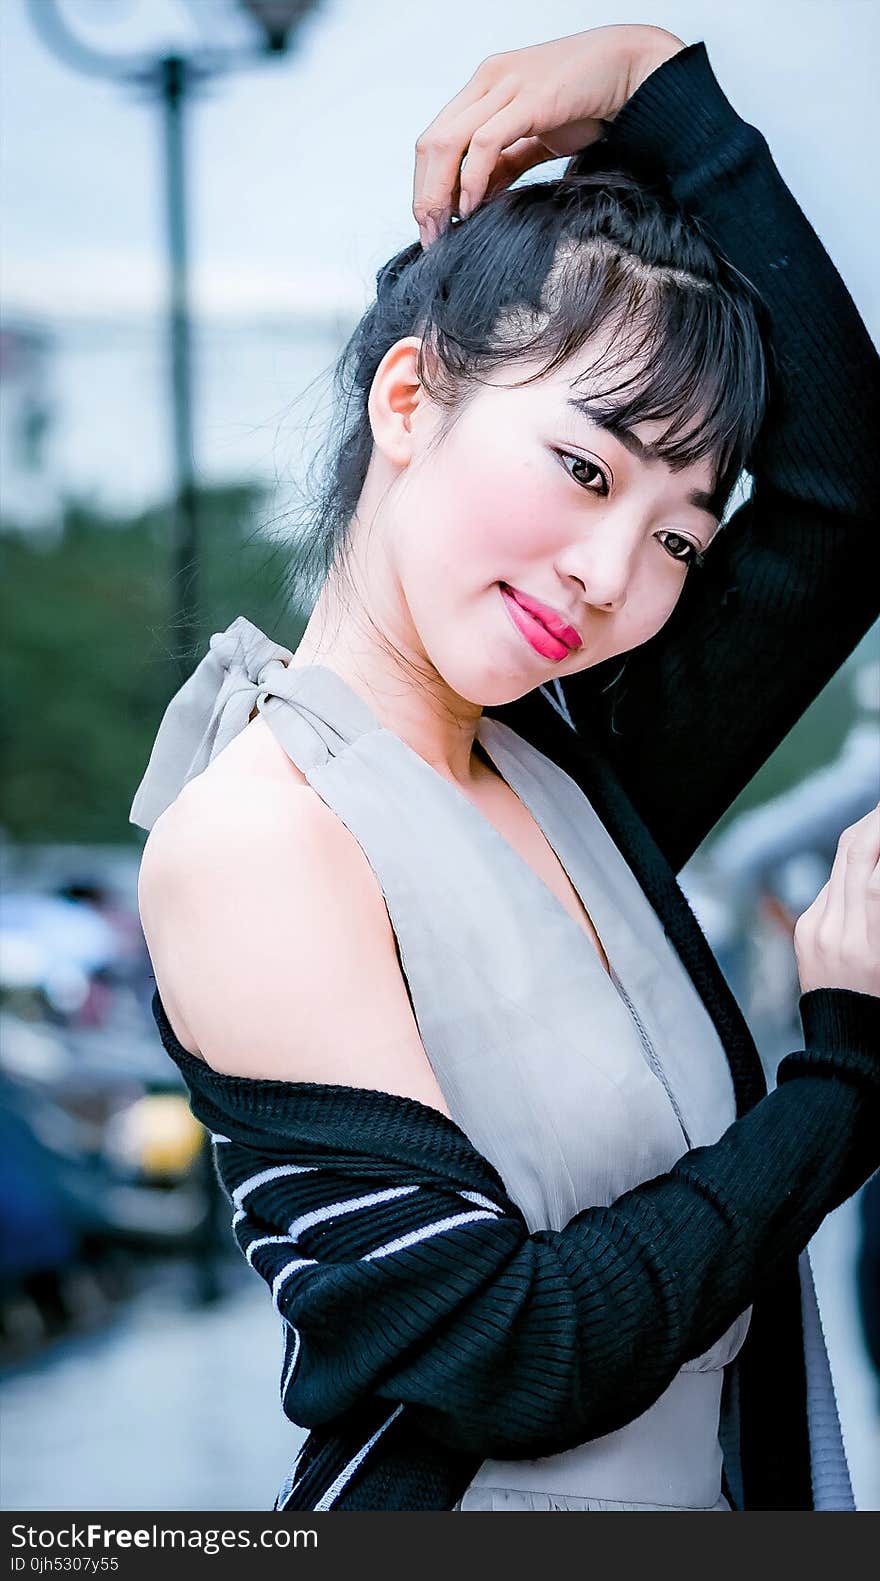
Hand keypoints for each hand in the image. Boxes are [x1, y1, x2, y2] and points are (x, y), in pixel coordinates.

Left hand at [412, 23, 685, 246]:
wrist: (633, 70)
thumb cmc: (589, 102)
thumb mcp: (535, 138)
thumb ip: (505, 163)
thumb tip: (476, 198)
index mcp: (485, 87)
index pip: (435, 140)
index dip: (425, 185)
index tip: (431, 224)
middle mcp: (487, 81)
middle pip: (432, 143)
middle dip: (425, 195)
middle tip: (430, 234)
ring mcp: (506, 86)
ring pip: (448, 143)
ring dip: (440, 193)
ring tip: (445, 228)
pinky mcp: (529, 99)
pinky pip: (485, 142)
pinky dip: (472, 178)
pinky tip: (471, 206)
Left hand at [794, 804, 879, 996]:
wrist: (846, 1047)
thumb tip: (877, 874)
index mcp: (868, 946)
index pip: (874, 873)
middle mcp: (836, 934)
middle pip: (855, 853)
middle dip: (877, 822)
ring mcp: (815, 931)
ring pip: (842, 862)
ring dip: (866, 837)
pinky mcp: (804, 932)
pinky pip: (831, 887)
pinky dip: (852, 867)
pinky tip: (869, 860)